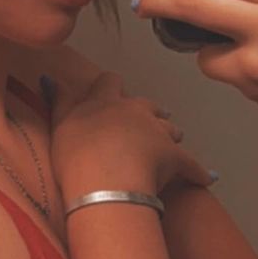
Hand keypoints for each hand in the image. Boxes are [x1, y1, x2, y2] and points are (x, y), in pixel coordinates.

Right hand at [48, 71, 214, 216]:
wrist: (105, 181)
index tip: (111, 95)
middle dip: (147, 112)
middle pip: (145, 104)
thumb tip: (49, 78)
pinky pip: (192, 165)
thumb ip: (58, 100)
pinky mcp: (176, 158)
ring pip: (169, 127)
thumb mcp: (60, 124)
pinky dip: (199, 171)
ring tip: (167, 146)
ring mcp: (158, 132)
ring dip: (169, 134)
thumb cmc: (78, 156)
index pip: (111, 83)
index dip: (112, 88)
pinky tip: (208, 177)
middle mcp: (135, 111)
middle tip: (143, 125)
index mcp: (107, 101)